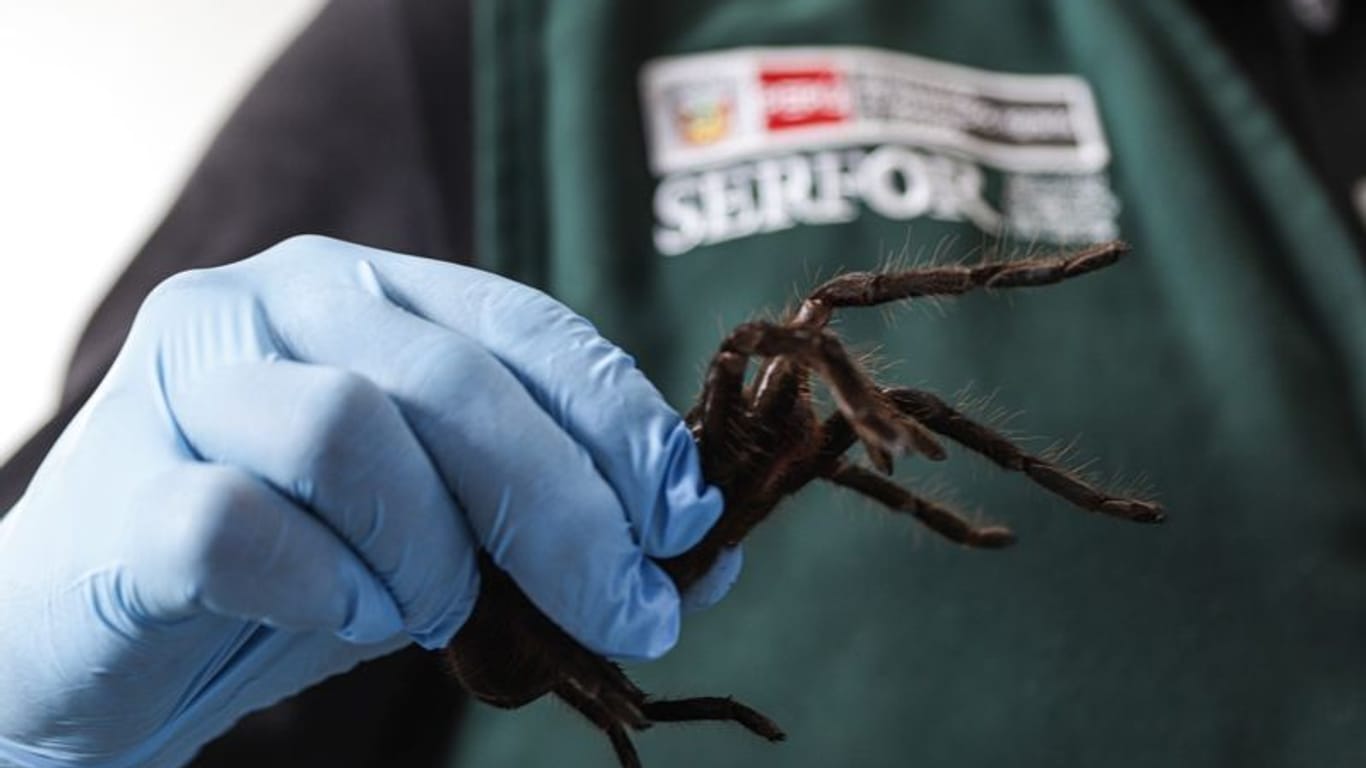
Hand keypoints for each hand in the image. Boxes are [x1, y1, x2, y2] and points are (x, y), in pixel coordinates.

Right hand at [0, 236, 725, 766]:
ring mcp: (186, 381)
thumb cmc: (293, 567)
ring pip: (348, 431)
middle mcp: (275, 302)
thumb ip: (559, 529)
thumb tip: (706, 564)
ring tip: (438, 611)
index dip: (620, 420)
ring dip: (431, 549)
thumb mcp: (450, 535)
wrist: (106, 638)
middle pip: (453, 382)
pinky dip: (322, 585)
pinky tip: (346, 616)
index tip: (684, 518)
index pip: (524, 326)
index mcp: (370, 290)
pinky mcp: (114, 486)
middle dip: (567, 510)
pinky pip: (236, 521)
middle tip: (626, 609)